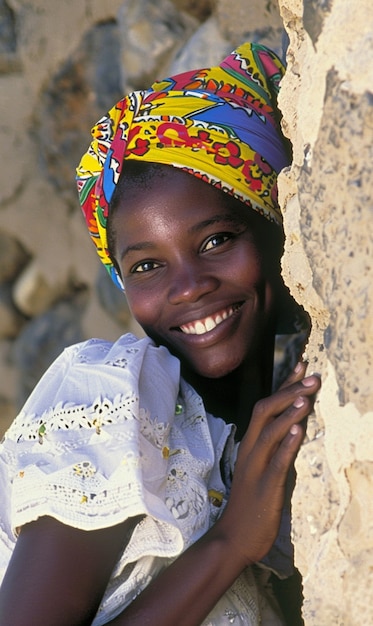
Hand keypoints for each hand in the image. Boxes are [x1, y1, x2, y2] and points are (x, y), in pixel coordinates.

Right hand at [214, 361, 320, 566]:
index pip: (266, 406)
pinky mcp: (265, 487)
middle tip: (312, 376)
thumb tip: (296, 427)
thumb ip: (275, 447)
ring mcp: (256, 468)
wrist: (234, 538)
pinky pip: (276, 462)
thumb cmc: (250, 504)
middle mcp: (251, 450)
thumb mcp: (262, 469)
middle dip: (289, 392)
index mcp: (250, 444)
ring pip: (270, 432)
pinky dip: (287, 445)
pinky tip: (299, 431)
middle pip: (265, 411)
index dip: (284, 384)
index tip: (301, 365)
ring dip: (289, 413)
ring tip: (306, 397)